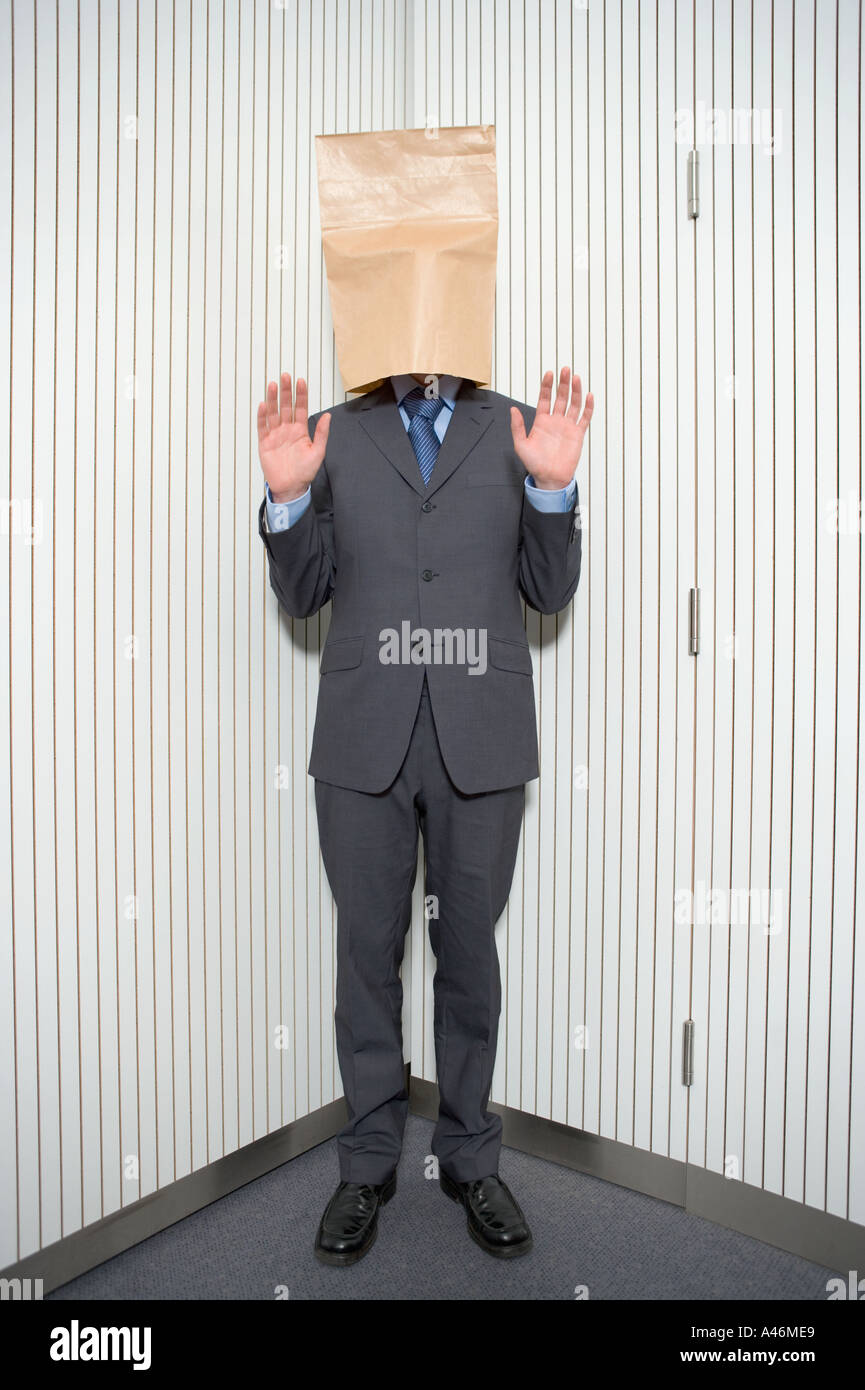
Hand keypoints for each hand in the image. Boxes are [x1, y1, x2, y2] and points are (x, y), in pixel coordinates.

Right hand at [257, 373, 330, 502]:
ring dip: (272, 399)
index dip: (300, 395)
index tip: (300, 381)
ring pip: (273, 413)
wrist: (291, 487)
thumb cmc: (305, 472)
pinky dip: (262, 416)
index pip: (300, 408)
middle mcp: (287, 430)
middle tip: (285, 376)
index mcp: (300, 430)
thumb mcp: (318, 452)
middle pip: (285, 406)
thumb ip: (322, 433)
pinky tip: (263, 405)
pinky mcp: (265, 443)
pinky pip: (263, 427)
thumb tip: (328, 416)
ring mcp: (275, 435)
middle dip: (285, 391)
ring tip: (273, 385)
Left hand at [510, 367, 592, 489]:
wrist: (549, 478)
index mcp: (541, 421)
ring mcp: (567, 426)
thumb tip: (512, 409)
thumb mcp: (520, 445)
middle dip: (562, 383)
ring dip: (575, 391)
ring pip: (573, 404)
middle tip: (565, 370)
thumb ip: (517, 427)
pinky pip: (584, 418)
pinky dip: (588, 407)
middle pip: (561, 397)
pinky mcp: (577, 434)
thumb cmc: (534, 464)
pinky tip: (589, 396)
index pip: (545, 398)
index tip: (549, 373)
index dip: (547, 386)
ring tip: (575, 378)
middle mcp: (555, 421)